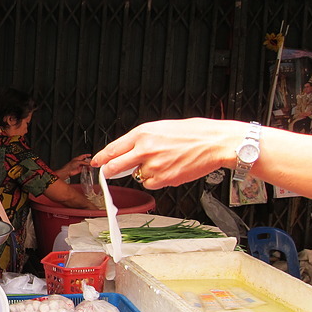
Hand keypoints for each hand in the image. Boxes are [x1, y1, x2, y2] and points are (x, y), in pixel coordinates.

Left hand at [55, 154, 90, 179]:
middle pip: (85, 161)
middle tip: (92, 162)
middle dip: (88, 161)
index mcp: (77, 158)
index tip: (90, 155)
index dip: (87, 155)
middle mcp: (78, 162)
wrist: (67, 171)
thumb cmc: (70, 166)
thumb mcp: (78, 162)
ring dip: (88, 166)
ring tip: (91, 166)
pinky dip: (87, 169)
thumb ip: (84, 162)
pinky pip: (84, 169)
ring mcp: (79, 166)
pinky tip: (89, 169)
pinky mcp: (79, 170)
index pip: (83, 156)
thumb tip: (88, 163)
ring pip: (85, 165)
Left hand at [91, 118, 243, 188]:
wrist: (215, 142)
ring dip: (144, 173)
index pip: (113, 148)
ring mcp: (153, 165)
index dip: (102, 158)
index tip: (96, 162)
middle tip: (109, 173)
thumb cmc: (193, 133)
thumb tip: (125, 151)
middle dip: (109, 172)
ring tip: (164, 162)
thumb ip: (140, 140)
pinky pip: (151, 184)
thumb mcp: (161, 128)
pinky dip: (157, 180)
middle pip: (114, 167)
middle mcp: (144, 149)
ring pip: (136, 176)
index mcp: (142, 133)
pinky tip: (170, 169)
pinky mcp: (163, 179)